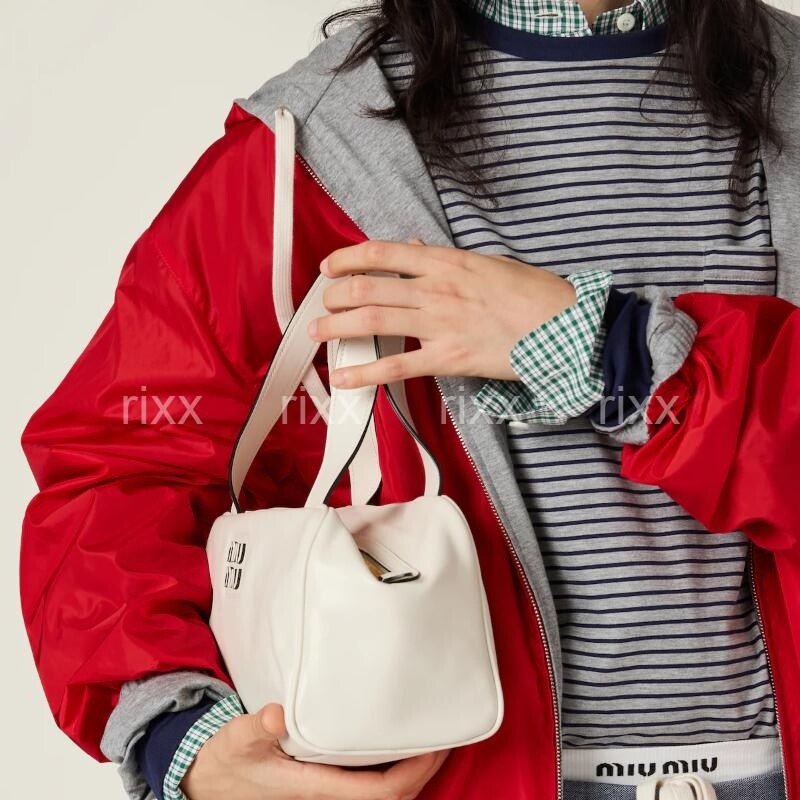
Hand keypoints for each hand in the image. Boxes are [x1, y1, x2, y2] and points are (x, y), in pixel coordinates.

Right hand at [181, 703, 449, 799]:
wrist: (209, 781)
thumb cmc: (228, 761)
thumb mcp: (237, 741)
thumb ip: (256, 728)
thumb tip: (276, 715)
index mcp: (317, 789)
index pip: (381, 790)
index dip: (414, 771)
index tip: (435, 743)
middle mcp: (329, 796)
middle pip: (394, 794)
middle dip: (424, 769)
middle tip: (445, 732)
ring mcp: (328, 793)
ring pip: (384, 791)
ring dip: (411, 768)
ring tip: (429, 734)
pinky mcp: (324, 784)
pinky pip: (370, 782)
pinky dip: (391, 766)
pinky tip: (395, 740)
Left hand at [309, 240, 575, 388]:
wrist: (563, 326)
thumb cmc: (532, 294)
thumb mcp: (488, 263)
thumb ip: (445, 258)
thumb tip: (413, 245)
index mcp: (446, 262)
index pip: (384, 253)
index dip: (349, 258)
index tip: (330, 266)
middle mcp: (436, 289)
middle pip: (369, 288)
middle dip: (335, 295)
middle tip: (321, 303)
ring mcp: (439, 324)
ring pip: (374, 321)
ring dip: (337, 326)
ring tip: (317, 332)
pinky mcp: (448, 358)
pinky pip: (396, 366)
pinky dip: (365, 372)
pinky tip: (343, 377)